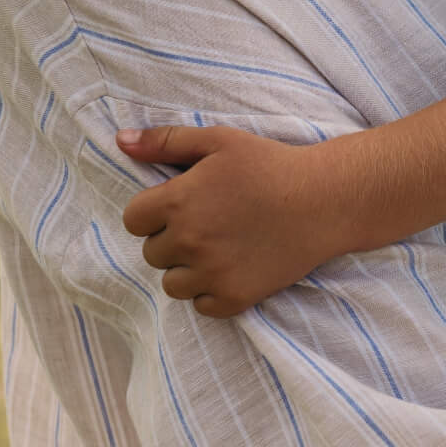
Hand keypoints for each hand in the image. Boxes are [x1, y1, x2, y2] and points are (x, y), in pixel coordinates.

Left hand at [118, 124, 344, 315]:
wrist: (324, 200)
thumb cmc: (270, 165)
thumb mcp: (219, 140)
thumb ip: (166, 141)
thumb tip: (120, 141)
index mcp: (178, 201)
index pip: (133, 220)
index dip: (153, 212)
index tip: (179, 206)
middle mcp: (189, 241)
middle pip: (152, 253)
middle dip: (171, 239)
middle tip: (207, 223)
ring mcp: (212, 273)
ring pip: (172, 284)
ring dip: (187, 269)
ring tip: (218, 248)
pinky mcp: (235, 297)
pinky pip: (201, 306)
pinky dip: (211, 291)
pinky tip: (233, 267)